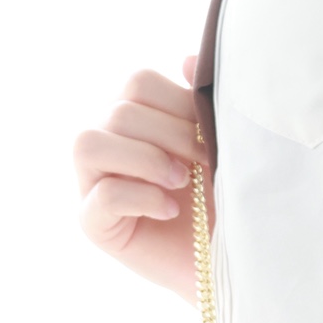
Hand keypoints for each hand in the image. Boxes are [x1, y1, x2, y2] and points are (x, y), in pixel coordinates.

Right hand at [73, 60, 206, 302]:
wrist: (234, 263)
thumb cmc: (228, 202)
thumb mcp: (222, 147)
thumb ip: (202, 102)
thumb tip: (189, 59)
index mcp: (136, 120)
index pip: (138, 83)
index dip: (177, 103)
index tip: (210, 134)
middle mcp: (108, 146)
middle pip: (118, 111)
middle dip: (169, 134)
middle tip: (203, 164)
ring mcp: (93, 184)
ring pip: (89, 143)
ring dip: (144, 158)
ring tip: (179, 181)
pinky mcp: (94, 224)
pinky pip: (101, 195)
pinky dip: (141, 197)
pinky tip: (171, 211)